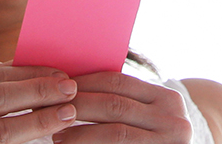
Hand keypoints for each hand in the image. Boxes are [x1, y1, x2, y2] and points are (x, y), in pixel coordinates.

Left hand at [57, 72, 193, 142]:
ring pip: (114, 132)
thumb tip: (73, 85)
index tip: (56, 87)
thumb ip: (126, 102)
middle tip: (47, 109)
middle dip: (76, 106)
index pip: (118, 83)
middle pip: (114, 105)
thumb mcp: (150, 116)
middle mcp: (173, 118)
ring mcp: (168, 141)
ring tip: (56, 135)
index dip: (84, 83)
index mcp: (167, 98)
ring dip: (79, 133)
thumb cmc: (155, 139)